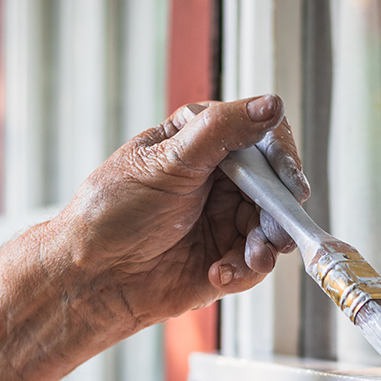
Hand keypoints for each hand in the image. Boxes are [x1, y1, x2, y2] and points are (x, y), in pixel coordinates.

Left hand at [49, 94, 308, 326]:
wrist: (91, 276)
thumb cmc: (113, 211)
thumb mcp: (167, 161)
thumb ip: (221, 131)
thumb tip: (269, 104)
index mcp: (204, 142)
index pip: (262, 137)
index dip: (283, 158)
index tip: (289, 181)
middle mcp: (220, 179)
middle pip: (276, 186)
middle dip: (280, 210)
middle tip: (277, 230)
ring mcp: (225, 219)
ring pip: (272, 227)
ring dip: (266, 245)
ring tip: (248, 257)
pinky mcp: (226, 258)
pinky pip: (256, 263)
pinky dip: (245, 270)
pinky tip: (218, 273)